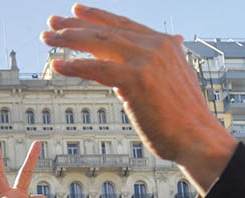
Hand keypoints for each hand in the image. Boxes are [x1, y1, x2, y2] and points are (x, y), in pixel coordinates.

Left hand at [43, 6, 237, 192]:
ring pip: (99, 44)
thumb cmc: (182, 120)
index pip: (124, 24)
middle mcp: (156, 46)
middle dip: (75, 25)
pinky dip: (75, 66)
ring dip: (69, 40)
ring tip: (47, 38)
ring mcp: (147, 60)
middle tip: (51, 22)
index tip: (75, 11)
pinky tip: (57, 65)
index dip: (97, 17)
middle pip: (107, 30)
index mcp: (165, 44)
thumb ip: (151, 71)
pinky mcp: (137, 79)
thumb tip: (131, 71)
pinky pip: (98, 69)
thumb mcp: (168, 84)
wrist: (197, 138)